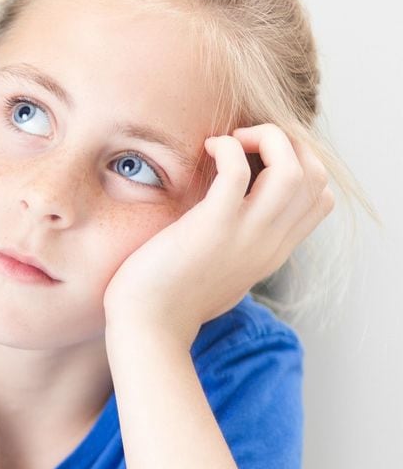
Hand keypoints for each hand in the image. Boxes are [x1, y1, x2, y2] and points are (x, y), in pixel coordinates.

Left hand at [103, 124, 333, 348]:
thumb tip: (228, 229)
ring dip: (268, 139)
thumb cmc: (171, 302)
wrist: (147, 330)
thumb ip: (237, 251)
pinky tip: (207, 150)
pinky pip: (237, 170)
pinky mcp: (211, 227)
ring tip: (233, 141)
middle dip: (291, 143)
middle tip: (248, 142)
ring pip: (294, 169)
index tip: (262, 160)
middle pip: (316, 178)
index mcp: (273, 252)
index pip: (320, 200)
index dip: (301, 166)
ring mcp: (245, 235)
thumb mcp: (221, 274)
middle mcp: (269, 243)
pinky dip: (228, 148)